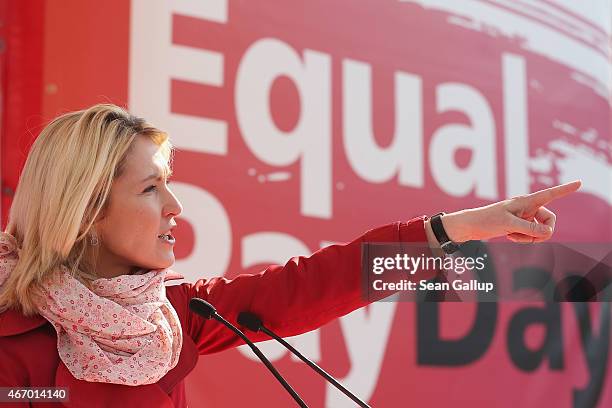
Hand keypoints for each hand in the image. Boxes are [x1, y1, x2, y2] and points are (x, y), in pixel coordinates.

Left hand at [442, 180, 581, 242]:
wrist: (471, 226)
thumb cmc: (487, 220)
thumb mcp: (508, 225)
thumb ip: (529, 228)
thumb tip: (548, 231)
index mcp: (525, 201)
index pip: (549, 194)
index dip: (565, 189)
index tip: (580, 182)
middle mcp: (527, 207)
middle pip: (549, 220)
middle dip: (543, 232)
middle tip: (529, 238)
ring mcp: (524, 217)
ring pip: (541, 230)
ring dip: (530, 237)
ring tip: (512, 235)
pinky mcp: (520, 225)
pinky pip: (531, 235)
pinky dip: (523, 239)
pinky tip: (509, 237)